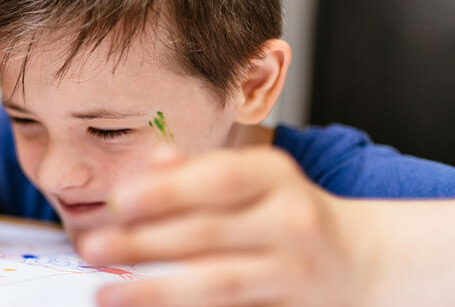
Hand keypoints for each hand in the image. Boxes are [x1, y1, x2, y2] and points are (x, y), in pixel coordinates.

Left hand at [79, 147, 360, 306]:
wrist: (362, 259)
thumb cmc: (286, 210)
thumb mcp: (254, 177)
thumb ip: (199, 169)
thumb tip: (152, 160)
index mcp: (274, 176)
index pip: (218, 180)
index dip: (166, 191)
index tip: (118, 202)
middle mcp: (289, 220)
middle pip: (208, 233)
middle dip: (144, 243)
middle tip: (92, 248)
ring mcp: (293, 270)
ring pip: (218, 281)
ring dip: (156, 289)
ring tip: (107, 293)